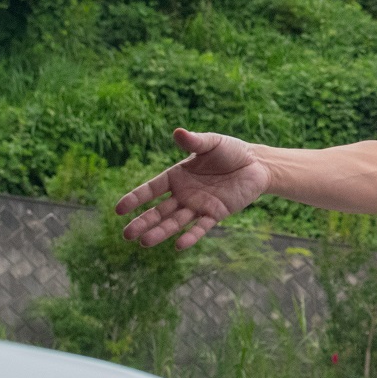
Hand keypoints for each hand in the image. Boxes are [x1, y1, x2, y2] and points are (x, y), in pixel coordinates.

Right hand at [116, 128, 269, 249]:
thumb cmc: (231, 151)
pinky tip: (179, 245)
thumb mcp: (212, 143)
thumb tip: (178, 132)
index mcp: (177, 176)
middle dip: (143, 222)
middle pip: (159, 211)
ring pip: (176, 222)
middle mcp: (184, 193)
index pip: (151, 189)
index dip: (136, 198)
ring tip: (145, 242)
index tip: (119, 209)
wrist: (257, 164)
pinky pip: (201, 227)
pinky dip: (191, 236)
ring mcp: (199, 205)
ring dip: (161, 232)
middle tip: (127, 235)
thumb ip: (194, 142)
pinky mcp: (216, 214)